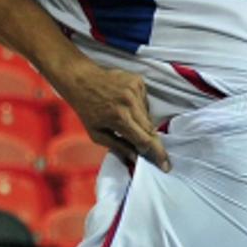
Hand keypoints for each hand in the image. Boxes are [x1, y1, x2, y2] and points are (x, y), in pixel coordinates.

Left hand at [55, 64, 169, 171]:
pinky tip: (125, 106)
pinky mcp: (138, 81)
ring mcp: (135, 90)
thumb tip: (135, 159)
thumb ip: (118, 147)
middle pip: (150, 129)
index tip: (164, 165)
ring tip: (125, 120)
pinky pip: (145, 102)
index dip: (156, 154)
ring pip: (148, 116)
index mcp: (118, 118)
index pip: (144, 140)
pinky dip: (139, 109)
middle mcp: (129, 103)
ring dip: (142, 124)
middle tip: (160, 156)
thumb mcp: (96, 134)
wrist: (81, 80)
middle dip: (154, 143)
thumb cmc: (86, 109)